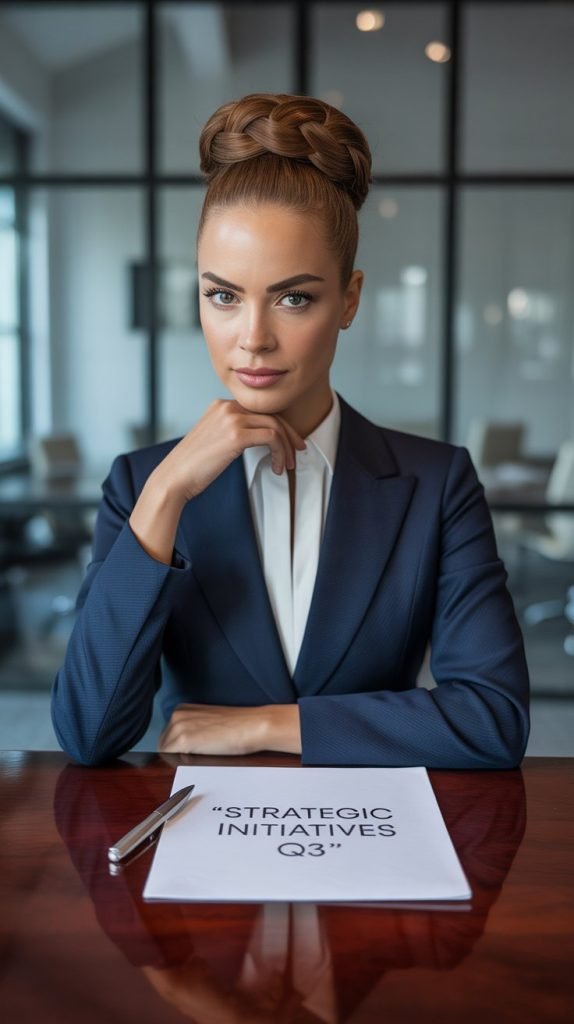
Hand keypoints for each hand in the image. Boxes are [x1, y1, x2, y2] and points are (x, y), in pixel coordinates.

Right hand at [152, 399, 305, 505]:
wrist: (174, 477)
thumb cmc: (193, 466)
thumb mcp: (214, 441)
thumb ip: (233, 432)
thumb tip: (260, 439)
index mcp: (221, 405)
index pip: (260, 410)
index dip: (279, 426)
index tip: (290, 442)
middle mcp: (226, 406)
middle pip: (271, 414)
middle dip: (290, 434)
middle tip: (298, 452)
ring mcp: (231, 418)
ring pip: (275, 426)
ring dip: (287, 447)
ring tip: (286, 465)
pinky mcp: (236, 434)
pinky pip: (272, 438)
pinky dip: (280, 453)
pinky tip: (276, 467)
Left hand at [158, 703, 301, 755]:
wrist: (252, 726)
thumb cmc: (237, 726)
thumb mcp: (208, 723)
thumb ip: (192, 730)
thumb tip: (180, 750)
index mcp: (182, 709)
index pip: (167, 736)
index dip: (175, 749)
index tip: (188, 756)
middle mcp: (176, 715)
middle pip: (163, 744)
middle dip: (174, 755)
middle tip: (194, 761)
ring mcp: (178, 727)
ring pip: (165, 752)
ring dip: (177, 760)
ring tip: (198, 760)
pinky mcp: (183, 741)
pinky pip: (169, 759)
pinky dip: (179, 764)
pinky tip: (197, 761)